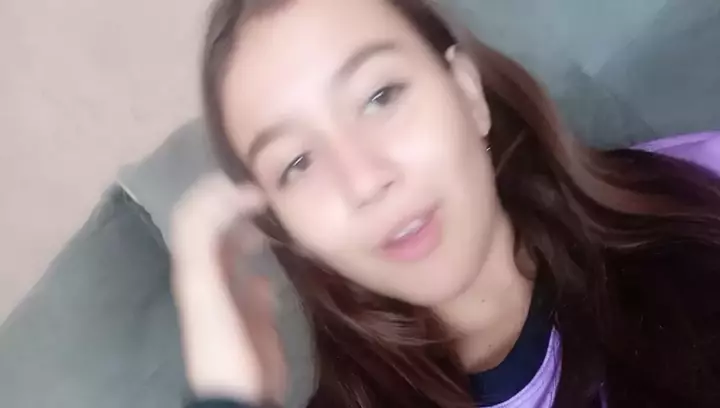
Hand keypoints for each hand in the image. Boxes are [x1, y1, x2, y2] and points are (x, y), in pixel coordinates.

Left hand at [170, 173, 285, 404]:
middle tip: (266, 193)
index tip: (251, 185)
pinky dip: (262, 261)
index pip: (195, 217)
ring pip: (234, 249)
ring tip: (273, 216)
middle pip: (215, 228)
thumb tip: (224, 202)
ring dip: (249, 228)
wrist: (240, 391)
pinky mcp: (252, 310)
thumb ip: (205, 247)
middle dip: (235, 204)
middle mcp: (209, 274)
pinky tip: (275, 256)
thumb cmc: (222, 342)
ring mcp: (230, 292)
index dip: (217, 194)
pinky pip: (255, 277)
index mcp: (194, 267)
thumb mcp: (206, 291)